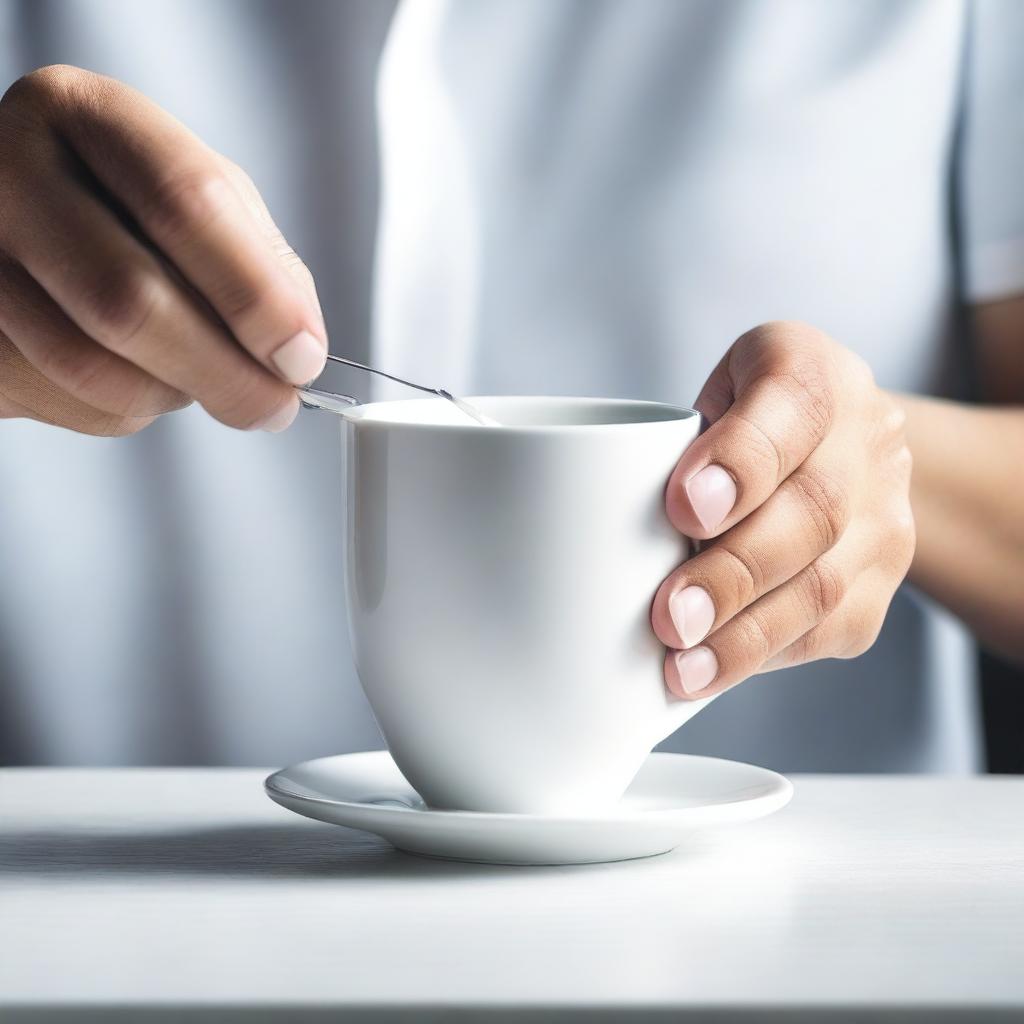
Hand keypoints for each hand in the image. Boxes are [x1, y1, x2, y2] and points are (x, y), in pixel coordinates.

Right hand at [0, 65, 325, 435]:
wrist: (19, 221)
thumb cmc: (128, 206)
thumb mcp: (201, 196)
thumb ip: (259, 262)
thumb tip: (299, 351)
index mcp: (85, 115)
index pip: (184, 203)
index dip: (254, 294)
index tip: (301, 357)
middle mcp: (8, 172)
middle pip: (129, 299)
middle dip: (224, 372)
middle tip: (275, 406)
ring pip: (91, 366)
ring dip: (171, 395)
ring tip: (198, 378)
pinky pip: (64, 401)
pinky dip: (124, 409)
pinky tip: (135, 374)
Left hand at [651, 322, 914, 697]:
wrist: (832, 447)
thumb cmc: (736, 423)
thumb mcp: (700, 400)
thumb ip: (667, 440)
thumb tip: (607, 530)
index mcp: (812, 369)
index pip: (794, 401)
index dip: (741, 461)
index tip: (683, 510)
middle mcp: (867, 436)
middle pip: (814, 510)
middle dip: (734, 572)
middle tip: (670, 616)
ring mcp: (886, 512)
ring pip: (826, 583)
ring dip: (747, 634)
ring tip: (683, 668)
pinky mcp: (882, 579)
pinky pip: (831, 628)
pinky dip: (765, 655)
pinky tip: (713, 671)